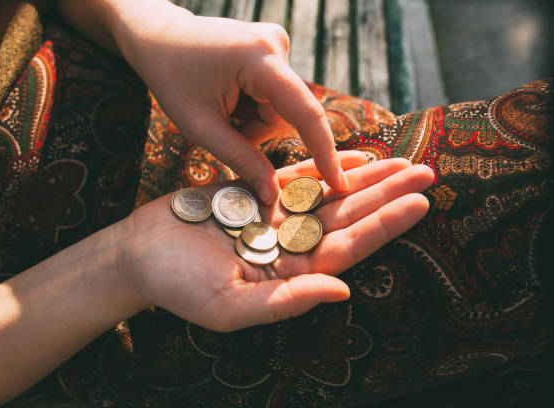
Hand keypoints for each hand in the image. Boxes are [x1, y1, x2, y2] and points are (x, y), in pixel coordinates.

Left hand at [108, 1, 347, 203]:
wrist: (158, 37)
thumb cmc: (171, 78)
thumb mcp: (200, 126)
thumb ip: (240, 159)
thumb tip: (273, 195)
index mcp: (258, 58)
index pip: (304, 112)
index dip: (324, 151)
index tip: (339, 182)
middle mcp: (276, 44)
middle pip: (285, 116)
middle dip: (256, 132)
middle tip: (222, 123)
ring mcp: (276, 43)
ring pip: (279, 108)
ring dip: (252, 120)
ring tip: (221, 104)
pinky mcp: (273, 48)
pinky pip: (274, 95)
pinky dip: (253, 106)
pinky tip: (229, 93)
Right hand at [117, 151, 433, 330]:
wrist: (139, 254)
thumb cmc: (177, 286)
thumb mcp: (228, 306)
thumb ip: (285, 303)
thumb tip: (342, 293)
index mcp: (290, 275)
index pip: (347, 249)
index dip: (384, 227)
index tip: (419, 204)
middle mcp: (290, 246)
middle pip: (349, 218)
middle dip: (387, 196)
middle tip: (427, 173)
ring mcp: (275, 219)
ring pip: (330, 196)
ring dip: (366, 179)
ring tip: (403, 161)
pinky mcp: (257, 196)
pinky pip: (299, 180)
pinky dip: (325, 168)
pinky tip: (354, 157)